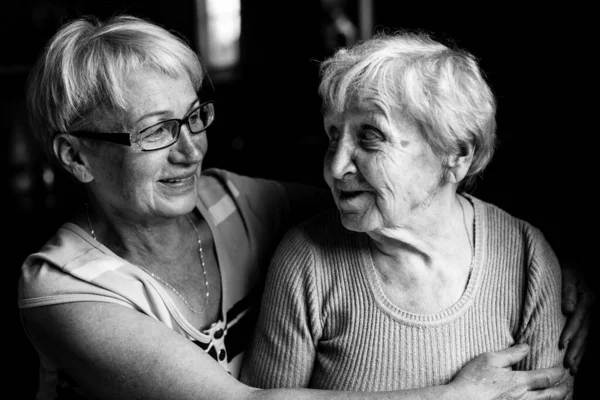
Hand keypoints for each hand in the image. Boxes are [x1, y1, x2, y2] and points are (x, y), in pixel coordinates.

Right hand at [450, 344, 567, 399]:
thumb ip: (511, 354)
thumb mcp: (489, 359)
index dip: (558, 373)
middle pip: (552, 396)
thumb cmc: (473, 380)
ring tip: (561, 396)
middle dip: (564, 389)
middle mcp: (524, 398)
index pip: (547, 377)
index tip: (563, 369)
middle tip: (568, 384)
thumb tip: (526, 347)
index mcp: (519, 382)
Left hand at [559, 263, 594, 374]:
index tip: (562, 344)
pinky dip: (582, 350)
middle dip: (576, 349)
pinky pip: (587, 337)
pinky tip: (577, 361)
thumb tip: (568, 309)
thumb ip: (568, 291)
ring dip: (580, 354)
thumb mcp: (567, 274)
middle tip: (568, 365)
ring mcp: (591, 315)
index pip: (577, 319)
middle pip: (584, 333)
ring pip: (587, 338)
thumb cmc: (567, 268)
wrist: (575, 264)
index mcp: (586, 299)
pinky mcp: (588, 318)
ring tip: (573, 369)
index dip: (570, 332)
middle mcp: (591, 309)